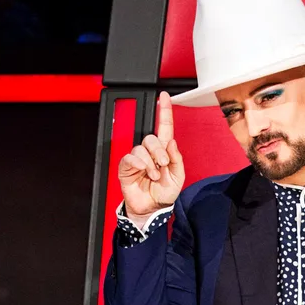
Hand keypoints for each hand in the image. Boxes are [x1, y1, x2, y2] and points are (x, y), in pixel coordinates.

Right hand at [118, 91, 184, 224]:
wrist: (153, 208)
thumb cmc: (164, 193)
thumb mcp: (178, 177)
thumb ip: (177, 159)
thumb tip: (172, 142)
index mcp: (163, 151)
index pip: (164, 127)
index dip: (164, 111)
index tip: (165, 96)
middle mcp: (150, 152)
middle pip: (151, 137)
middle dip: (159, 151)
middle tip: (163, 164)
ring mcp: (138, 158)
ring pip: (141, 148)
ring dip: (150, 163)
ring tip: (154, 175)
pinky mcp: (127, 166)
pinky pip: (130, 157)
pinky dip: (139, 163)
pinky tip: (143, 171)